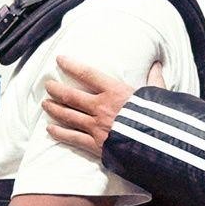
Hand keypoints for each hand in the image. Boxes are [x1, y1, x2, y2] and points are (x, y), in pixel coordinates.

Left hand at [42, 56, 163, 157]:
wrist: (159, 145)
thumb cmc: (159, 118)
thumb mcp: (158, 94)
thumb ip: (154, 79)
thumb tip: (157, 64)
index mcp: (115, 91)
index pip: (88, 74)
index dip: (71, 66)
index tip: (60, 59)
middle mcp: (101, 107)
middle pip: (71, 96)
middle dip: (56, 90)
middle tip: (48, 85)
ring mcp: (96, 126)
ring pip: (68, 116)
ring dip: (54, 109)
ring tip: (45, 104)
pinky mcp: (96, 145)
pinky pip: (72, 138)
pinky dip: (59, 133)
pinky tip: (50, 130)